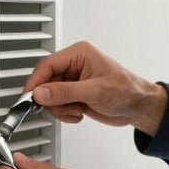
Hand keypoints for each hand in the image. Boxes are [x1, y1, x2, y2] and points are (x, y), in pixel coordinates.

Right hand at [24, 40, 167, 136]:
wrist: (139, 107)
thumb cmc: (127, 91)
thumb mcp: (95, 91)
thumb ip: (65, 92)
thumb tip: (41, 93)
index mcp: (79, 54)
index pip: (47, 65)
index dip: (35, 82)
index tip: (29, 98)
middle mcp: (74, 65)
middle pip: (45, 82)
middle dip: (52, 99)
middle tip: (64, 107)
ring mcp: (73, 81)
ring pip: (49, 96)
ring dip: (60, 108)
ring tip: (77, 110)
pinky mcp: (74, 95)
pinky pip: (57, 105)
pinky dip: (65, 113)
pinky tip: (79, 113)